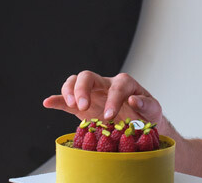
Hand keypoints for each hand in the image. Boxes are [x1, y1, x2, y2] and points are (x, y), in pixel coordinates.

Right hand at [42, 71, 164, 124]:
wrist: (139, 124)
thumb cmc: (146, 115)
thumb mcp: (153, 110)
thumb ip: (147, 104)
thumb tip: (133, 100)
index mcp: (124, 84)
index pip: (116, 86)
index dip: (112, 99)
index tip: (109, 116)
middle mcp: (105, 85)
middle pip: (88, 76)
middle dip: (83, 89)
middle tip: (83, 107)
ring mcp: (92, 94)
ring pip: (75, 82)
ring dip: (69, 91)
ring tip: (71, 105)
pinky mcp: (82, 106)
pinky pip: (66, 100)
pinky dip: (56, 100)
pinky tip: (47, 102)